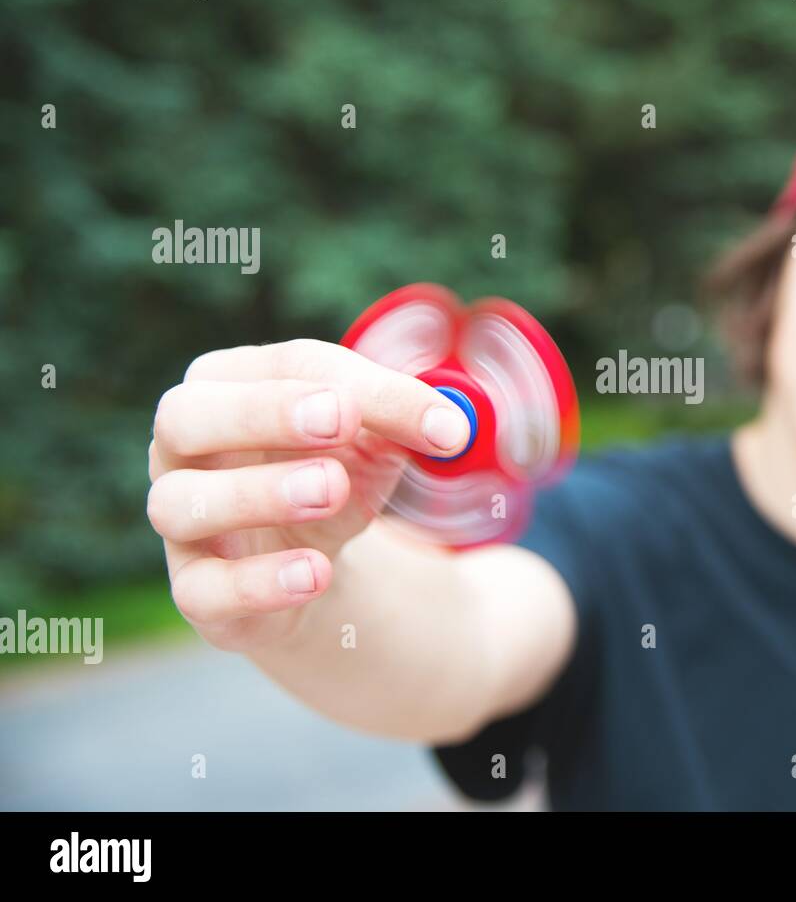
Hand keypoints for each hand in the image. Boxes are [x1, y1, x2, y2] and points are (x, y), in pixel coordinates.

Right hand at [146, 338, 469, 651]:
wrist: (313, 568)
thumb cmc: (332, 477)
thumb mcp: (375, 444)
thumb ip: (405, 422)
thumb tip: (453, 426)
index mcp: (227, 387)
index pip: (279, 366)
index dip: (349, 382)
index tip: (419, 409)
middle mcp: (182, 449)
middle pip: (185, 416)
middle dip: (262, 413)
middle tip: (338, 419)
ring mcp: (181, 522)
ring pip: (179, 503)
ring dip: (257, 493)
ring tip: (331, 490)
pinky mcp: (196, 592)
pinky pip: (204, 589)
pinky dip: (258, 583)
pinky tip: (317, 573)